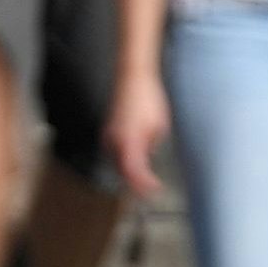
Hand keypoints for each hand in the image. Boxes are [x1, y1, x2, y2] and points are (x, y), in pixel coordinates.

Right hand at [105, 72, 173, 201]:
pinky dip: (124, 160)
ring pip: (117, 162)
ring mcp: (109, 135)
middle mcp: (115, 141)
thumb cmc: (148, 98)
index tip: (156, 189)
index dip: (144, 185)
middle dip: (137, 183)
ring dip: (130, 172)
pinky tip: (134, 162)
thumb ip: (151, 145)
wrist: (132, 76)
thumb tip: (147, 154)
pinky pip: (115, 152)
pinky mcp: (108, 130)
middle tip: (151, 188)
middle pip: (123, 172)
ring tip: (145, 179)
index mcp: (129, 142)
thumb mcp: (159, 126)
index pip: (134, 174)